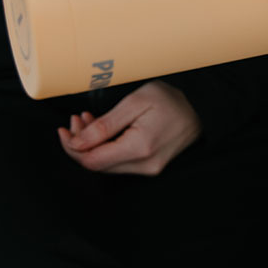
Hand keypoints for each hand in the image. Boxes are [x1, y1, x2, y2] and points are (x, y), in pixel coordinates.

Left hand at [57, 81, 201, 175]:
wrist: (203, 107)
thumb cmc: (172, 99)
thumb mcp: (137, 101)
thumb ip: (106, 124)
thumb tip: (77, 142)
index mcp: (139, 148)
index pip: (92, 160)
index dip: (72, 147)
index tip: (65, 129)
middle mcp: (144, 165)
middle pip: (97, 165)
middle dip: (80, 144)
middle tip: (77, 120)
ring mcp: (150, 169)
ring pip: (107, 164)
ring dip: (93, 145)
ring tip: (89, 121)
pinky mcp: (152, 166)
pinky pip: (121, 162)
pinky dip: (107, 148)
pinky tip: (105, 131)